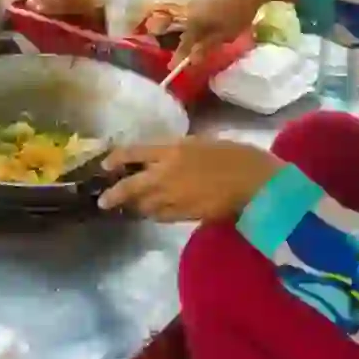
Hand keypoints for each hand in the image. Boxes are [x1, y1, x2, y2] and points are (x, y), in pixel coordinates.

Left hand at [98, 137, 283, 221]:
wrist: (254, 183)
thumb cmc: (235, 155)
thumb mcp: (202, 143)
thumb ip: (178, 151)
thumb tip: (162, 158)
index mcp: (171, 150)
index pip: (133, 153)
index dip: (116, 158)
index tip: (106, 164)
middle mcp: (165, 174)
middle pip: (131, 187)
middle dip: (115, 194)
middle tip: (104, 200)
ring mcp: (173, 197)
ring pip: (144, 205)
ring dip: (136, 205)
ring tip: (132, 205)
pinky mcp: (184, 215)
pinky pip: (161, 216)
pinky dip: (154, 214)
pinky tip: (155, 212)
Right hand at [172, 0, 297, 65]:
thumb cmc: (238, 12)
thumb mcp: (224, 35)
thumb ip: (206, 47)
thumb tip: (192, 59)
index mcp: (193, 21)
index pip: (184, 43)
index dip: (180, 56)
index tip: (173, 68)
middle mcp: (190, 9)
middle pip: (188, 31)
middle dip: (191, 44)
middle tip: (196, 55)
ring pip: (195, 21)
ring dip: (200, 32)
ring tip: (209, 41)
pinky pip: (201, 12)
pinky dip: (206, 21)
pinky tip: (216, 23)